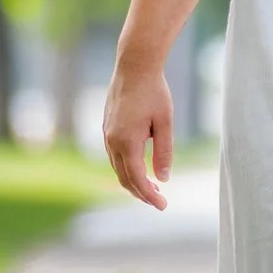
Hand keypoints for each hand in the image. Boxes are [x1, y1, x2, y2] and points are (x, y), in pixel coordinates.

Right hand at [102, 59, 173, 209]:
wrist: (134, 66)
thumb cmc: (154, 92)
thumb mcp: (165, 122)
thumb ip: (164, 151)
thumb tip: (164, 178)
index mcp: (126, 142)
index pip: (137, 178)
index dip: (149, 195)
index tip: (163, 205)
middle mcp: (112, 141)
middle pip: (124, 178)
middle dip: (141, 192)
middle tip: (159, 201)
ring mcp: (106, 135)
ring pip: (117, 168)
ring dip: (133, 181)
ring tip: (153, 187)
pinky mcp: (106, 128)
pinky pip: (114, 156)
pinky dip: (126, 167)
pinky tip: (140, 167)